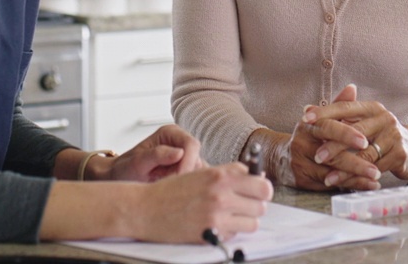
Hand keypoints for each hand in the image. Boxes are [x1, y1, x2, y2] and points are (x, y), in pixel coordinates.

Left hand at [107, 124, 204, 181]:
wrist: (119, 179)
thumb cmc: (125, 169)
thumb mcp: (137, 162)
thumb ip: (157, 155)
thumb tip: (179, 153)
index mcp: (170, 133)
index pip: (191, 145)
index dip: (188, 162)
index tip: (177, 179)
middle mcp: (180, 143)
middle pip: (198, 159)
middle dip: (187, 175)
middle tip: (169, 188)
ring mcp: (185, 158)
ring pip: (199, 172)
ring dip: (186, 183)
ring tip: (166, 189)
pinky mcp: (186, 172)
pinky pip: (195, 181)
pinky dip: (187, 189)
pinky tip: (172, 193)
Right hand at [133, 163, 272, 242]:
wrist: (145, 208)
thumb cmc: (170, 190)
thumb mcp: (199, 173)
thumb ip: (227, 174)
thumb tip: (254, 177)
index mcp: (219, 174)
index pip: (260, 182)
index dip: (260, 188)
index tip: (256, 191)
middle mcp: (220, 193)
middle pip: (262, 203)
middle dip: (255, 205)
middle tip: (244, 206)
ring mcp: (216, 214)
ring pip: (253, 222)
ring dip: (245, 220)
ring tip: (230, 217)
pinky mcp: (211, 233)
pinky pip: (235, 235)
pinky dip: (230, 232)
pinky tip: (216, 225)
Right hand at [262, 84, 378, 190]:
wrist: (279, 156)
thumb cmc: (308, 136)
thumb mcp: (320, 118)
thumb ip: (338, 105)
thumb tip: (353, 88)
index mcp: (308, 126)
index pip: (327, 128)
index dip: (346, 134)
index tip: (365, 141)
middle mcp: (301, 144)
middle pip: (330, 155)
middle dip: (355, 162)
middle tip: (375, 169)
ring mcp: (300, 164)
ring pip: (331, 172)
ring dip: (355, 177)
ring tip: (376, 179)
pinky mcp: (302, 180)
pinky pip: (329, 185)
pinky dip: (349, 185)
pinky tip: (366, 185)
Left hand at [305, 97, 407, 186]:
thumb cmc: (384, 135)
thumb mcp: (365, 122)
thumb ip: (339, 117)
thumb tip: (307, 110)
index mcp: (372, 108)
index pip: (345, 107)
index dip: (325, 112)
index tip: (305, 118)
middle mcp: (384, 118)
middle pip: (355, 131)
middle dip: (334, 145)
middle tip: (316, 156)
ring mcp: (394, 136)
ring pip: (364, 154)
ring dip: (345, 167)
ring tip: (328, 177)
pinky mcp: (400, 154)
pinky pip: (374, 168)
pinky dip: (358, 177)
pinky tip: (347, 183)